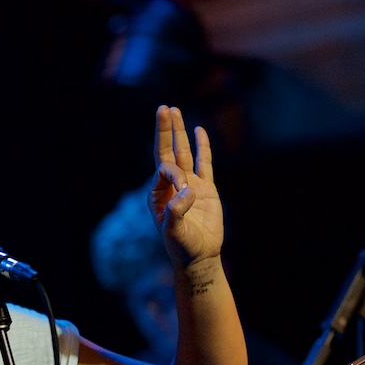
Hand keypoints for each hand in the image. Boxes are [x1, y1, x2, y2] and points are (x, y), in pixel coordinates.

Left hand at [148, 105, 223, 266]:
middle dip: (165, 130)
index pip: (165, 170)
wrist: (199, 256)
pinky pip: (205, 163)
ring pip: (184, 152)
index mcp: (158, 194)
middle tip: (163, 108)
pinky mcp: (207, 188)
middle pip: (167, 151)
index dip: (174, 173)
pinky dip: (203, 146)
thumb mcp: (173, 232)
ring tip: (174, 110)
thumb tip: (187, 191)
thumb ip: (176, 212)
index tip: (186, 190)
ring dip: (180, 132)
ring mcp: (190, 184)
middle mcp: (171, 185)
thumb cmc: (182, 246)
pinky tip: (199, 130)